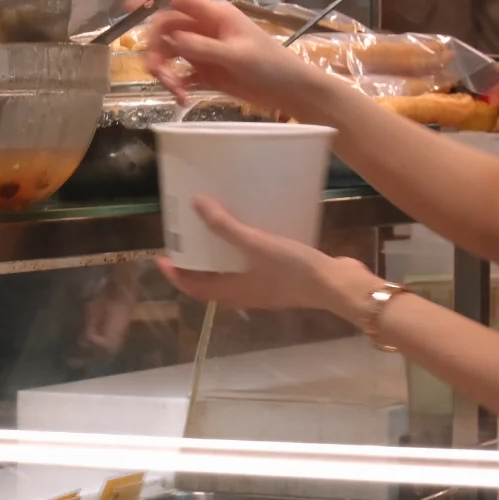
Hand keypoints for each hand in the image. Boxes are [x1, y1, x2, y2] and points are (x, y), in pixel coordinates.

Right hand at [138, 0, 333, 121]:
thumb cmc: (270, 65)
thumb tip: (170, 40)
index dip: (151, 0)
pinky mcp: (205, 71)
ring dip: (166, 73)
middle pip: (165, 32)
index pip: (177, 0)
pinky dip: (177, 86)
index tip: (128, 7)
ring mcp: (204, 50)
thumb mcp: (236, 56)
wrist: (288, 90)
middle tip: (160, 77)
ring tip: (176, 93)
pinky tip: (184, 99)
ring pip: (170, 54)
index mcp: (214, 15)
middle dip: (157, 53)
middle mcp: (205, 29)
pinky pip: (180, 74)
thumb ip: (202, 48)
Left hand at [157, 197, 375, 323]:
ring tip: (212, 235)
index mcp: (230, 293)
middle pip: (209, 283)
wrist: (337, 285)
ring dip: (218, 260)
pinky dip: (242, 255)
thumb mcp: (255, 243)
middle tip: (185, 242)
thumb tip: (197, 204)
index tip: (161, 257)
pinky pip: (251, 268)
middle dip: (194, 265)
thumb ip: (226, 226)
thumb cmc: (292, 270)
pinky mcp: (280, 279)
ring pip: (230, 276)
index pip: (192, 287)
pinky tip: (250, 233)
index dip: (174, 274)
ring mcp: (263, 288)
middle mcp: (243, 295)